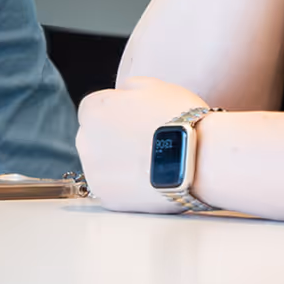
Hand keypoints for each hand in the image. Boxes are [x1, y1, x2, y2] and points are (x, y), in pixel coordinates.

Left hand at [76, 76, 213, 214]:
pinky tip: (148, 180)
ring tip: (149, 162)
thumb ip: (128, 87)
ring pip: (101, 164)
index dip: (116, 113)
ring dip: (118, 162)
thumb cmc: (179, 118)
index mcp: (93, 108)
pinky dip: (126, 186)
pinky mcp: (107, 197)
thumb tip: (122, 92)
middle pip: (94, 137)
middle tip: (144, 142)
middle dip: (113, 138)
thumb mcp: (154, 85)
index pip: (93, 108)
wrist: (198, 159)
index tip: (133, 120)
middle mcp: (85, 140)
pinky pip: (113, 188)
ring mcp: (94, 172)